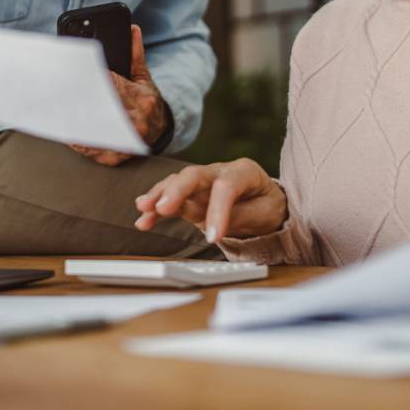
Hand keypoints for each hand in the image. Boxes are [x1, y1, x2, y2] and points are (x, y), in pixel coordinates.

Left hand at [69, 24, 168, 166]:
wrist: (158, 131)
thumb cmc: (146, 103)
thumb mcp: (143, 78)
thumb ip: (135, 54)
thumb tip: (133, 30)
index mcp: (141, 100)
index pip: (111, 86)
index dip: (92, 80)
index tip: (76, 74)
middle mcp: (135, 123)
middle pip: (97, 111)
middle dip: (78, 101)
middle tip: (59, 92)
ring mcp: (124, 144)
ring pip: (90, 132)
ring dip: (73, 122)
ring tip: (58, 110)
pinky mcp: (113, 158)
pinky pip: (88, 148)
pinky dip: (75, 139)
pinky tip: (65, 129)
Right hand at [134, 159, 287, 243]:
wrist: (265, 204)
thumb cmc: (266, 207)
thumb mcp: (265, 213)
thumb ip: (241, 216)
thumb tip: (216, 224)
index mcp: (243, 171)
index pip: (227, 186)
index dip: (218, 211)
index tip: (213, 238)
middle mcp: (219, 171)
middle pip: (195, 175)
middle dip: (177, 190)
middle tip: (163, 208)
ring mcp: (202, 182)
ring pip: (177, 182)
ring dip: (159, 195)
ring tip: (144, 208)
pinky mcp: (189, 196)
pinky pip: (170, 199)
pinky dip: (156, 209)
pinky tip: (143, 220)